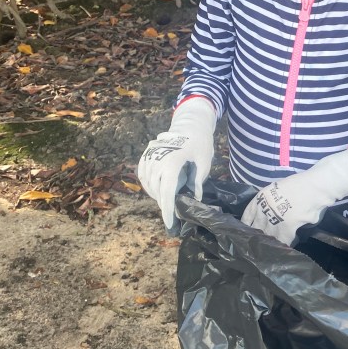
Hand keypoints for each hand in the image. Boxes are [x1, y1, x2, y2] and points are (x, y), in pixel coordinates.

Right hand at [137, 96, 216, 232]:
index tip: (170, 224)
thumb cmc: (200, 144)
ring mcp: (149, 156)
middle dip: (165, 203)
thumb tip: (194, 198)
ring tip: (167, 200)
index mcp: (172, 163)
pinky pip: (143, 174)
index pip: (167, 192)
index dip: (168, 210)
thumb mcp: (204, 163)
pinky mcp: (146, 154)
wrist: (191, 124)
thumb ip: (197, 181)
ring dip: (156, 194)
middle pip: (157, 190)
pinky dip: (148, 184)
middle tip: (173, 213)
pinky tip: (156, 189)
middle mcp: (157, 160)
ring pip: (148, 183)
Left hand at [241, 148, 347, 244]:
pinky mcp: (288, 226)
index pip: (247, 217)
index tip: (250, 233)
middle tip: (260, 244)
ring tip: (275, 246)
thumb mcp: (278, 188)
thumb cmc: (300, 184)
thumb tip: (267, 216)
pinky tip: (294, 241)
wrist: (317, 185)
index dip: (248, 227)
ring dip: (272, 241)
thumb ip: (270, 201)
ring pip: (269, 236)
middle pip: (256, 229)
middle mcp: (265, 208)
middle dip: (258, 237)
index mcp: (261, 197)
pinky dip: (289, 242)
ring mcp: (275, 218)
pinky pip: (284, 240)